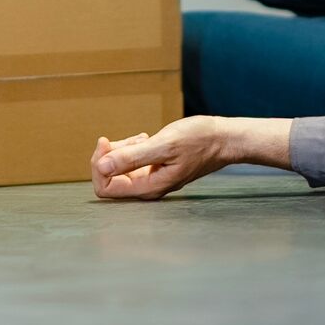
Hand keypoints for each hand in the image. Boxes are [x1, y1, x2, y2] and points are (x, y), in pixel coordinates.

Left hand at [92, 117, 290, 199]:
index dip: (99, 164)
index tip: (107, 142)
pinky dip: (132, 148)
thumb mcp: (164, 145)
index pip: (104, 187)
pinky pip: (132, 163)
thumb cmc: (200, 141)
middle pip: (109, 178)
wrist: (225, 140)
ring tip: (141, 137)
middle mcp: (147, 188)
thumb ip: (132, 158)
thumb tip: (102, 167)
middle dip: (109, 155)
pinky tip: (145, 138)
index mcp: (148, 187)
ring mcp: (152, 179)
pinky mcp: (156, 169)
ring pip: (120, 169)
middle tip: (127, 138)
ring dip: (122, 149)